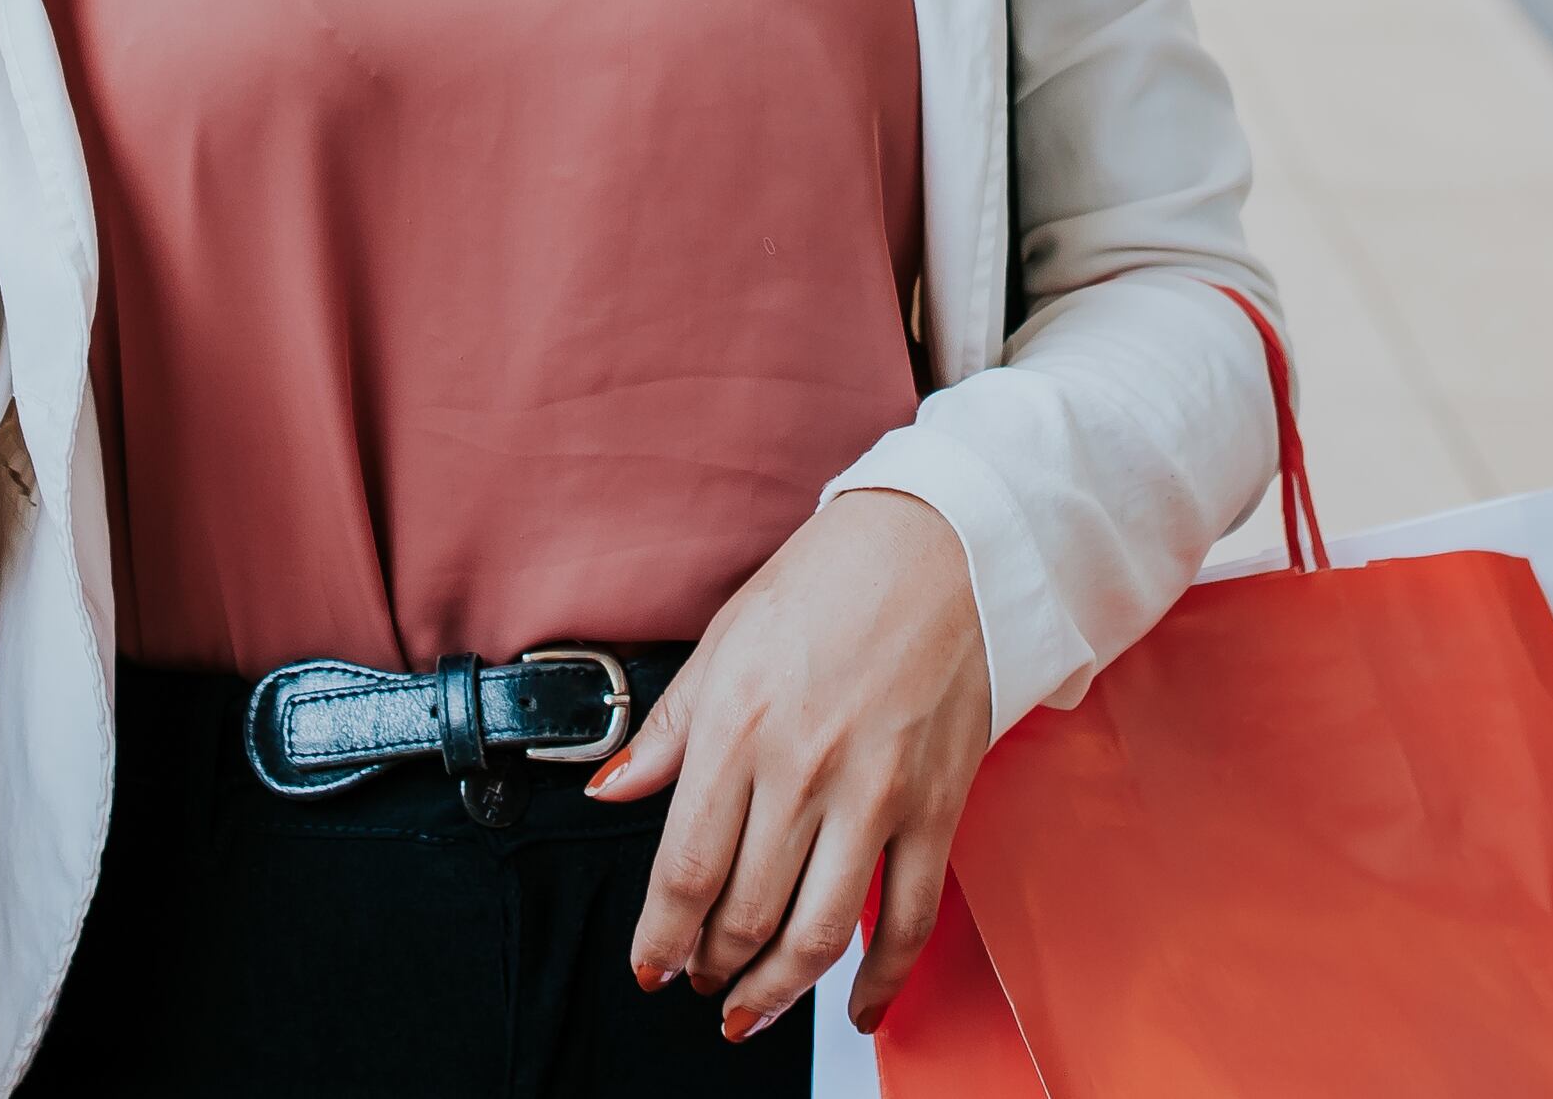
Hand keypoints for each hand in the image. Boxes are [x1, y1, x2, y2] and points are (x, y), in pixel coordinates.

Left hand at [594, 488, 991, 1039]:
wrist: (941, 545)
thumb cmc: (826, 582)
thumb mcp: (725, 642)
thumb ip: (668, 730)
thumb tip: (611, 791)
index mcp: (739, 728)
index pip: (685, 871)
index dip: (660, 938)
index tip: (648, 967)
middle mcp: (804, 771)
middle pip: (745, 915)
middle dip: (711, 966)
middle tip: (699, 979)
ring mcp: (877, 795)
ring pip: (818, 935)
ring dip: (776, 991)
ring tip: (752, 1006)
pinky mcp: (938, 807)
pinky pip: (909, 919)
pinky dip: (882, 980)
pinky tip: (857, 1006)